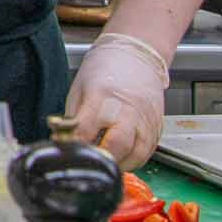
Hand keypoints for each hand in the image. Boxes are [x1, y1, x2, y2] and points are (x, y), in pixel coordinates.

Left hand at [68, 31, 167, 169]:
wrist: (136, 56)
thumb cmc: (104, 70)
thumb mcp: (79, 89)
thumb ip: (74, 118)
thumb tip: (64, 142)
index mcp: (102, 97)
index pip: (86, 129)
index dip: (75, 145)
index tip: (67, 152)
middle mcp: (127, 110)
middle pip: (116, 145)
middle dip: (100, 160)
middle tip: (89, 163)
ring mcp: (146, 120)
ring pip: (135, 155)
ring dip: (118, 164)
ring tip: (104, 163)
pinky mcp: (157, 127)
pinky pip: (147, 153)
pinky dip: (133, 160)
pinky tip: (120, 157)